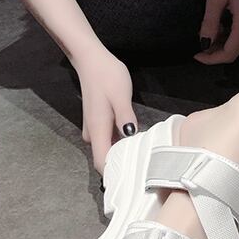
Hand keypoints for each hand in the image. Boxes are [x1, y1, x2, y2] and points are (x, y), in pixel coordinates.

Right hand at [71, 45, 138, 175]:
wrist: (91, 60)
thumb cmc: (107, 76)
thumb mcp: (121, 96)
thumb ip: (125, 118)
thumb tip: (130, 138)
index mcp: (97, 130)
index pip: (101, 162)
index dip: (114, 173)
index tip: (133, 178)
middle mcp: (93, 133)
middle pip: (105, 158)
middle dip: (123, 164)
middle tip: (147, 167)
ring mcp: (94, 128)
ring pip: (107, 148)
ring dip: (123, 153)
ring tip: (145, 155)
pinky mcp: (98, 122)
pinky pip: (108, 139)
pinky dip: (120, 142)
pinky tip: (136, 140)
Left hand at [194, 0, 238, 64]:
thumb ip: (210, 23)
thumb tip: (204, 44)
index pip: (231, 51)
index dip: (212, 58)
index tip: (197, 55)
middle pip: (237, 49)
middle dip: (217, 52)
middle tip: (199, 46)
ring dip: (223, 43)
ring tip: (207, 33)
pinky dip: (231, 34)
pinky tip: (220, 26)